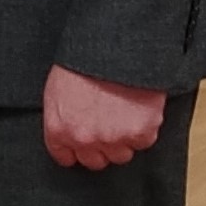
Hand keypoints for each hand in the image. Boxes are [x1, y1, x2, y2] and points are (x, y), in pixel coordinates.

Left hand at [42, 65, 165, 169]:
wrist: (115, 45)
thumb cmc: (85, 58)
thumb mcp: (59, 87)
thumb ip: (64, 116)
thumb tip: (71, 130)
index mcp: (59, 128)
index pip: (65, 157)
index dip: (77, 149)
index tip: (84, 145)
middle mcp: (84, 139)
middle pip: (96, 161)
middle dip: (102, 146)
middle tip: (110, 125)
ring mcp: (113, 138)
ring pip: (122, 155)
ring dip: (125, 138)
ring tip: (126, 112)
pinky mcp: (140, 132)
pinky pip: (144, 141)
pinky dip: (146, 127)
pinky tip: (140, 108)